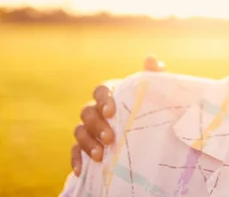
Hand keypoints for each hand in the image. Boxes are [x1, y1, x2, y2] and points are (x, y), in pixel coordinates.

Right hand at [70, 56, 164, 175]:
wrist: (145, 136)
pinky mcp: (85, 147)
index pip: (101, 90)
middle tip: (110, 138)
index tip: (111, 112)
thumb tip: (152, 59)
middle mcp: (96, 110)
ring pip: (79, 131)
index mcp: (111, 94)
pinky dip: (77, 159)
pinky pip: (75, 151)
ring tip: (100, 155)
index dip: (104, 100)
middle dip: (96, 125)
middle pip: (87, 112)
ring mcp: (88, 128)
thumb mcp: (153, 95)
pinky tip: (83, 169)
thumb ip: (152, 77)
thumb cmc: (147, 109)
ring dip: (87, 142)